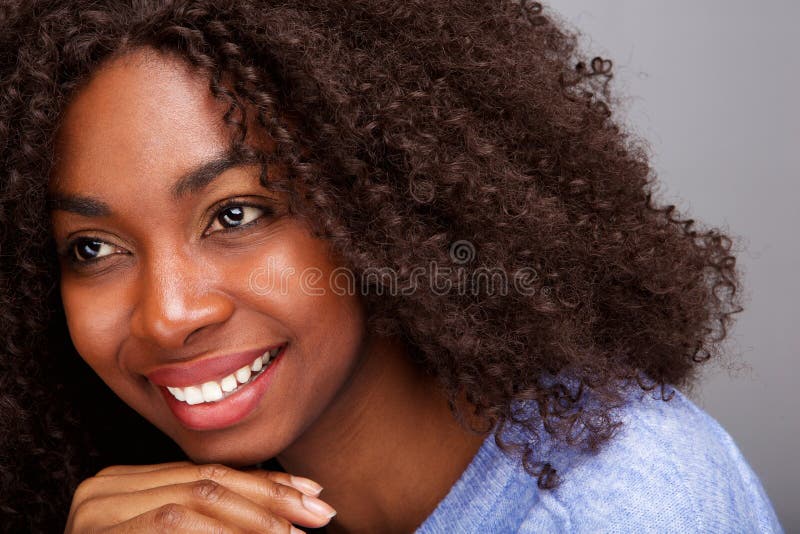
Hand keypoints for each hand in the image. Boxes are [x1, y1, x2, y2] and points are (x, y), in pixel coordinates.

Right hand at [64, 461, 335, 532]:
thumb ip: (210, 520)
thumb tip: (280, 516)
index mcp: (126, 484)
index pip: (207, 474)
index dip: (264, 483)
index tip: (311, 491)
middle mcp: (107, 486)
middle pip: (207, 481)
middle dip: (271, 497)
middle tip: (320, 510)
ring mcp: (96, 508)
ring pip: (196, 498)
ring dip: (254, 517)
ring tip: (294, 533)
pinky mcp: (98, 532)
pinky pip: (172, 523)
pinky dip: (223, 533)